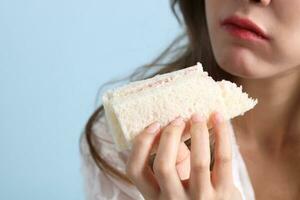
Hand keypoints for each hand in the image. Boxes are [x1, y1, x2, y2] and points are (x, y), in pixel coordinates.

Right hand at [126, 112, 242, 199]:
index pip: (135, 170)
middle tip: (178, 119)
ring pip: (198, 162)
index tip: (154, 125)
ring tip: (197, 116)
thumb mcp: (174, 183)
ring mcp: (200, 199)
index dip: (141, 143)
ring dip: (198, 132)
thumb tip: (174, 126)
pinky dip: (222, 134)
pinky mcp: (224, 194)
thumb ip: (171, 159)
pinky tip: (218, 118)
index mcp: (154, 196)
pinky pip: (223, 159)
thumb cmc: (192, 193)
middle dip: (170, 136)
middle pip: (163, 165)